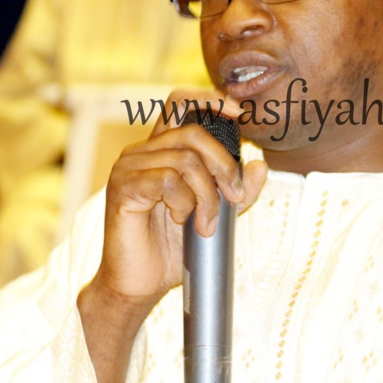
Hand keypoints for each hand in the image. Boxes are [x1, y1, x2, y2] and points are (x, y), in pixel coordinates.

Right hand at [78, 89, 267, 382]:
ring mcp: (129, 168)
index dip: (209, 100)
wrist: (141, 283)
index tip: (239, 113)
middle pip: (193, 132)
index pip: (180, 103)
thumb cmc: (172, 248)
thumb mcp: (217, 216)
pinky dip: (185, 203)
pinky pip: (168, 181)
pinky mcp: (123, 188)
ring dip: (207, 195)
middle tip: (233, 197)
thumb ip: (238, 191)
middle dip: (224, 164)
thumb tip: (259, 165)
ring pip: (185, 160)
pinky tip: (181, 220)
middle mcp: (142, 152)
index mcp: (161, 150)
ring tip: (205, 223)